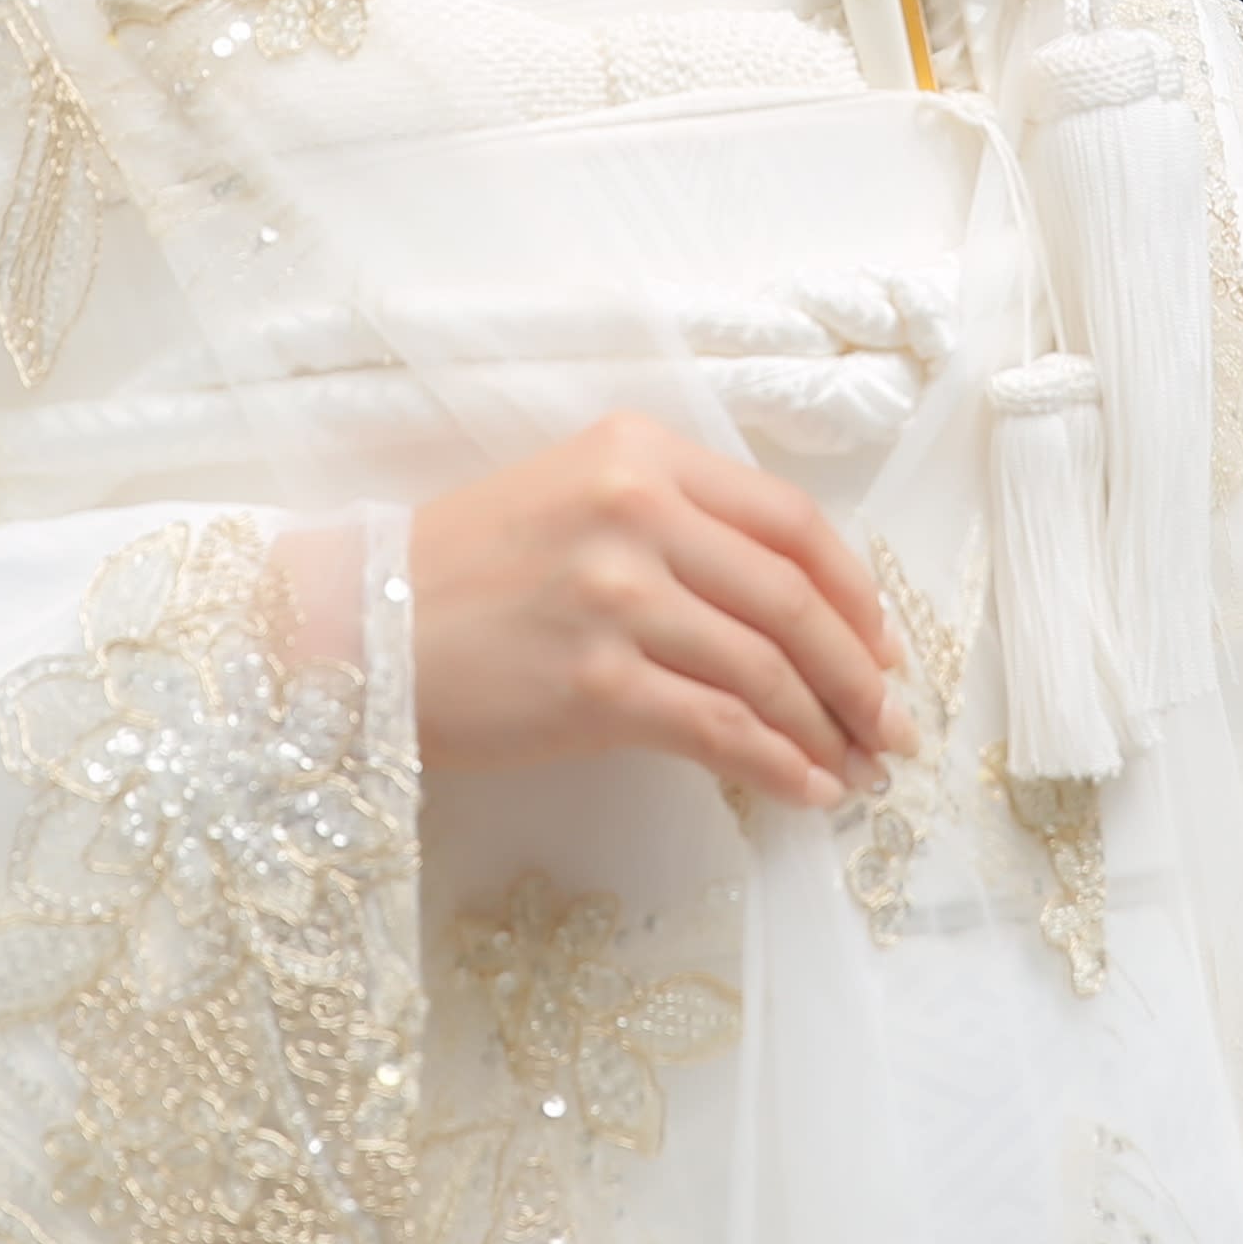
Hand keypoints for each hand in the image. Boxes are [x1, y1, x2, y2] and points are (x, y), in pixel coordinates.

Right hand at [408, 414, 917, 805]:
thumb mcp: (571, 498)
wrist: (350, 627)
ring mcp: (616, 597)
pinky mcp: (594, 684)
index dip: (856, 591)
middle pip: (794, 597)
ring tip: (858, 769)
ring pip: (766, 668)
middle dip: (862, 672)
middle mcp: (635, 511)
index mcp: (639, 453)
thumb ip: (676, 521)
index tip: (884, 644)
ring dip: (829, 728)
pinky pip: (719, 729)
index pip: (791, 519)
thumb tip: (793, 603)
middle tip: (892, 723)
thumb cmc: (460, 571)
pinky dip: (777, 765)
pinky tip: (805, 790)